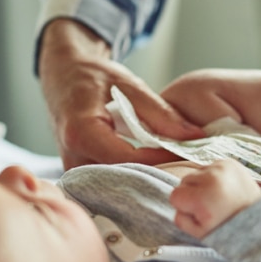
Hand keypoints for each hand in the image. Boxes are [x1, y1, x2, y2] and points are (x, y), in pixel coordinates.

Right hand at [39, 19, 204, 168]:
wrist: (63, 76)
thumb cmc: (93, 77)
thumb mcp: (130, 86)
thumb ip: (162, 113)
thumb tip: (197, 137)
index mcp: (80, 132)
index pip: (127, 158)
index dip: (161, 159)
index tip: (189, 153)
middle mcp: (72, 157)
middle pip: (121, 178)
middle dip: (157, 174)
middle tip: (188, 166)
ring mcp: (74, 170)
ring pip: (117, 185)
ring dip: (147, 178)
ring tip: (175, 167)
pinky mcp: (81, 175)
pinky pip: (111, 183)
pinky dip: (135, 176)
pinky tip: (155, 168)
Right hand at [169, 159, 260, 237]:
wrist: (260, 218)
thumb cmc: (228, 228)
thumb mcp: (199, 233)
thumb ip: (180, 218)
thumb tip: (177, 202)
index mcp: (202, 197)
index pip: (174, 195)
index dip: (185, 207)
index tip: (201, 213)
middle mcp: (211, 178)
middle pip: (184, 181)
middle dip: (193, 193)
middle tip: (211, 205)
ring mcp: (222, 167)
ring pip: (197, 173)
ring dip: (204, 183)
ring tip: (219, 197)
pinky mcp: (230, 162)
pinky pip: (211, 167)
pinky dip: (215, 177)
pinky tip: (225, 188)